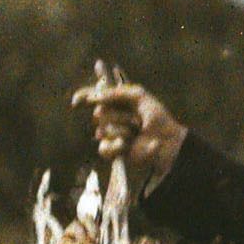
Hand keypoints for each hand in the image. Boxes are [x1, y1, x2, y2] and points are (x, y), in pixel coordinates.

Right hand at [70, 60, 186, 196]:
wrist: (167, 139)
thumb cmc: (157, 117)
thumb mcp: (138, 95)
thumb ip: (115, 92)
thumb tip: (94, 98)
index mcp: (116, 102)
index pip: (92, 97)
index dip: (83, 97)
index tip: (77, 102)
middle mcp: (111, 117)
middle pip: (100, 113)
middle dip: (120, 115)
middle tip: (137, 120)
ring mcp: (111, 134)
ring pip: (104, 129)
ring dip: (124, 129)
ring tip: (137, 132)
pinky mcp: (114, 151)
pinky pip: (104, 147)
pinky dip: (117, 145)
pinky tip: (128, 145)